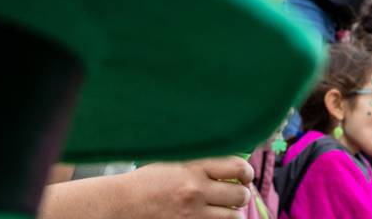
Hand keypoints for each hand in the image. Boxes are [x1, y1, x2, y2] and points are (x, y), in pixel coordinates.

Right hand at [38, 158, 252, 218]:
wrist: (124, 203)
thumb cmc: (148, 180)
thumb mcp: (175, 160)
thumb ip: (201, 159)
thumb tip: (229, 161)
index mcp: (194, 166)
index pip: (237, 167)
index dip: (247, 172)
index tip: (245, 175)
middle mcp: (197, 189)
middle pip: (240, 194)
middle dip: (242, 194)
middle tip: (237, 194)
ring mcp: (194, 212)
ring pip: (234, 217)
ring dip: (234, 213)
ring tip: (228, 209)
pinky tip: (216, 217)